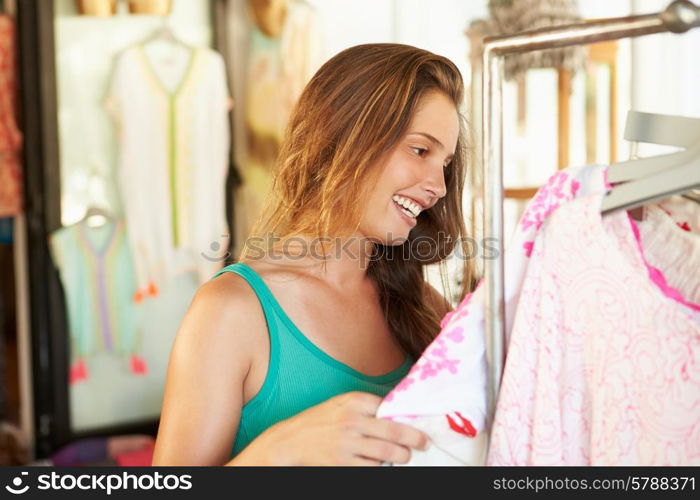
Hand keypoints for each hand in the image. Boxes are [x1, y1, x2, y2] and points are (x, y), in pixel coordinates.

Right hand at [228, 392, 429, 465]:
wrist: (289, 441)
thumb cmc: (317, 421)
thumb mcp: (339, 404)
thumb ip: (364, 405)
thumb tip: (394, 412)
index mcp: (353, 401)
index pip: (389, 406)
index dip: (407, 415)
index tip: (419, 422)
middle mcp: (352, 420)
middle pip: (394, 430)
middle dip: (414, 439)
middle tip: (424, 443)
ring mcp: (348, 443)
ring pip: (387, 452)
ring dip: (401, 456)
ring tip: (404, 456)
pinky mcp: (343, 464)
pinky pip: (372, 468)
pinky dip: (380, 467)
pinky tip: (382, 465)